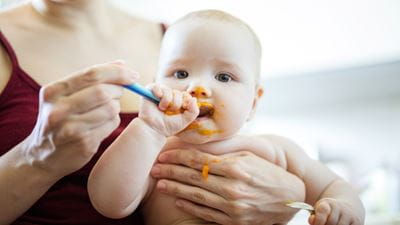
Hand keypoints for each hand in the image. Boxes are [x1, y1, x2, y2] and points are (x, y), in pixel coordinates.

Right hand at [23, 61, 137, 178]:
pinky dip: (113, 122)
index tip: (133, 75)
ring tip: (105, 111)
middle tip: (119, 93)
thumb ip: (92, 78)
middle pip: (103, 92)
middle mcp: (58, 109)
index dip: (117, 72)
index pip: (92, 74)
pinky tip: (102, 125)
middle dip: (118, 90)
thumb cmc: (62, 118)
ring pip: (111, 109)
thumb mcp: (67, 95)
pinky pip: (111, 125)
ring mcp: (70, 129)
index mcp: (53, 91)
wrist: (43, 155)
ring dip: (115, 108)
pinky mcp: (84, 144)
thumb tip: (123, 64)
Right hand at [139, 84, 198, 136]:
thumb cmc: (168, 126)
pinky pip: (156, 87)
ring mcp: (159, 94)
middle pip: (178, 93)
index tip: (182, 109)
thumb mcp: (185, 120)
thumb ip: (194, 111)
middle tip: (169, 112)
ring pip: (168, 90)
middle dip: (176, 104)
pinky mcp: (149, 92)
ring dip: (166, 101)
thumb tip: (194, 98)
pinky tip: (156, 101)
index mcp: (178, 102)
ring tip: (161, 109)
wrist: (154, 130)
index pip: (186, 95)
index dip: (186, 101)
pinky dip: (158, 93)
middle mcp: (169, 96)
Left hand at [150, 149, 305, 224]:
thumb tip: (198, 150)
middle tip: (154, 168)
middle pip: (193, 177)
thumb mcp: (248, 157)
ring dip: (176, 189)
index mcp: (235, 167)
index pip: (199, 160)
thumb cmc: (268, 172)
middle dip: (171, 172)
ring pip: (196, 196)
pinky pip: (206, 213)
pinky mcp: (234, 220)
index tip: (163, 154)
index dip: (178, 157)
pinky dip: (191, 206)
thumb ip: (223, 154)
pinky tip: (178, 199)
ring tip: (161, 184)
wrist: (289, 198)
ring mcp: (232, 206)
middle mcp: (232, 187)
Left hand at [309, 198, 361, 224]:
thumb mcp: (320, 210)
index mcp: (328, 203)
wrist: (348, 208)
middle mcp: (340, 207)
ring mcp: (350, 215)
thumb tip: (311, 221)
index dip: (318, 220)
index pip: (323, 210)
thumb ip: (314, 216)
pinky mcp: (358, 222)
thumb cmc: (330, 211)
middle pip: (331, 223)